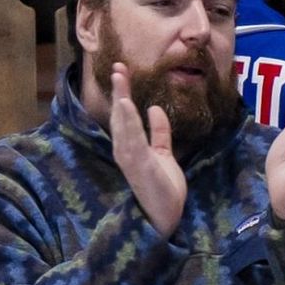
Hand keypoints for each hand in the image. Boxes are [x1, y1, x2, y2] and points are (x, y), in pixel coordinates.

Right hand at [109, 63, 186, 238]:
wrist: (166, 216)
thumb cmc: (162, 187)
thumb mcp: (163, 153)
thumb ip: (159, 132)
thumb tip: (154, 108)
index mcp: (132, 148)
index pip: (125, 116)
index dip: (122, 93)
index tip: (122, 70)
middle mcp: (127, 152)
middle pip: (120, 118)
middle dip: (119, 93)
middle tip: (118, 68)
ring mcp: (132, 161)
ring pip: (124, 128)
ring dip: (122, 104)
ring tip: (122, 82)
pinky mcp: (140, 168)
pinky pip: (133, 143)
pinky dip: (130, 125)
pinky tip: (129, 108)